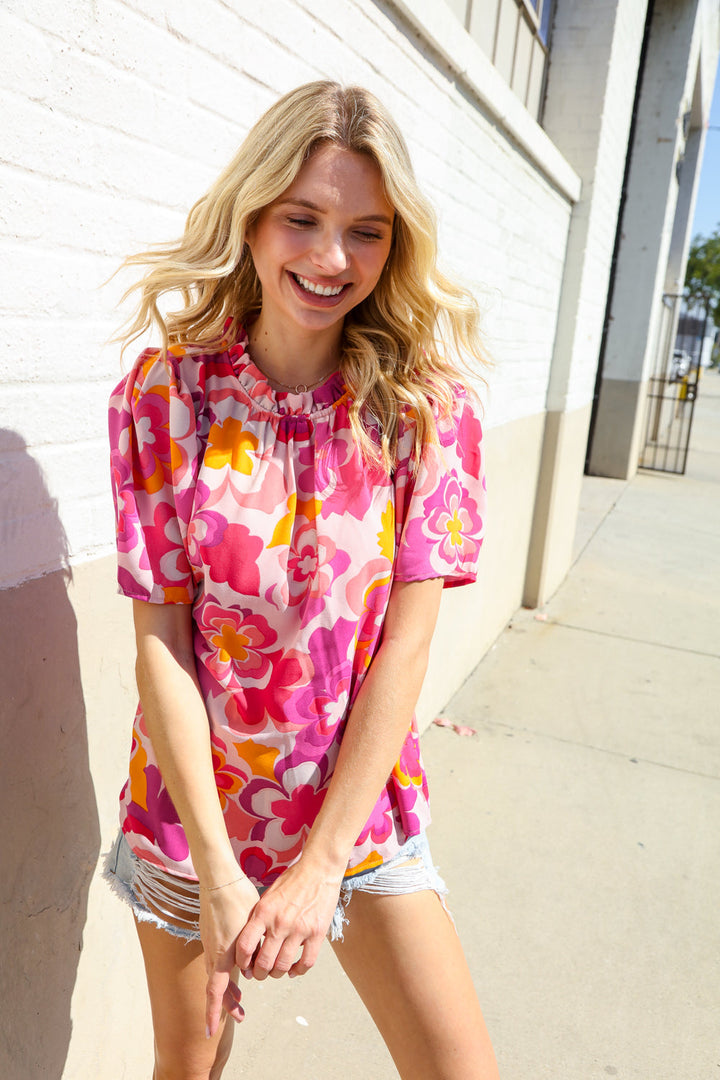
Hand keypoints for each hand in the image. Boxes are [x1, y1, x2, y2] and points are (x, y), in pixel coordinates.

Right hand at [200, 874, 260, 1037]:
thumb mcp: (250, 928)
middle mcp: (212, 952)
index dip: (213, 1012)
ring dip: (227, 987)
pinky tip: (239, 967)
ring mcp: (210, 943)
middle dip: (226, 1003)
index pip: (215, 991)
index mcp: (221, 954)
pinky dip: (226, 971)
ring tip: (241, 996)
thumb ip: (250, 953)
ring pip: (216, 973)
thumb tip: (251, 972)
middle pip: (216, 986)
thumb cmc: (238, 900)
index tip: (211, 1032)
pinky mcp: (211, 934)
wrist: (219, 878)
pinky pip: (217, 960)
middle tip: (240, 1015)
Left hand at [234, 855, 343, 981]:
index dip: (242, 962)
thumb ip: (259, 918)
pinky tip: (294, 969)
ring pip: (283, 966)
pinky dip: (298, 971)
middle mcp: (280, 922)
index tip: (245, 966)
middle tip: (260, 973)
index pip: (245, 946)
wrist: (319, 869)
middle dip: (259, 973)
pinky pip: (306, 962)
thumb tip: (251, 944)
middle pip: (264, 962)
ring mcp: (299, 929)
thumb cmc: (292, 881)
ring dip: (277, 974)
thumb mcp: (268, 896)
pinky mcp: (317, 933)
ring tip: (277, 971)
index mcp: (264, 912)